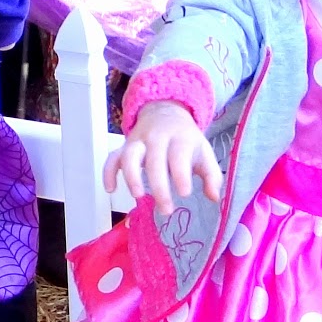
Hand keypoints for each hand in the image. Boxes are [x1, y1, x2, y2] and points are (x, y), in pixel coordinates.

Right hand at [103, 99, 222, 216]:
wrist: (165, 112)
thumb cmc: (186, 140)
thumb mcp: (204, 152)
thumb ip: (211, 175)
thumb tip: (213, 197)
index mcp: (180, 138)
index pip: (178, 155)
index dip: (181, 174)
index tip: (185, 194)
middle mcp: (157, 137)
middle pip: (154, 159)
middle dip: (158, 185)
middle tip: (166, 210)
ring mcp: (138, 140)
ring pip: (129, 155)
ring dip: (131, 176)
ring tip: (138, 196)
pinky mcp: (124, 146)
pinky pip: (112, 157)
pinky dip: (108, 172)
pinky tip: (111, 189)